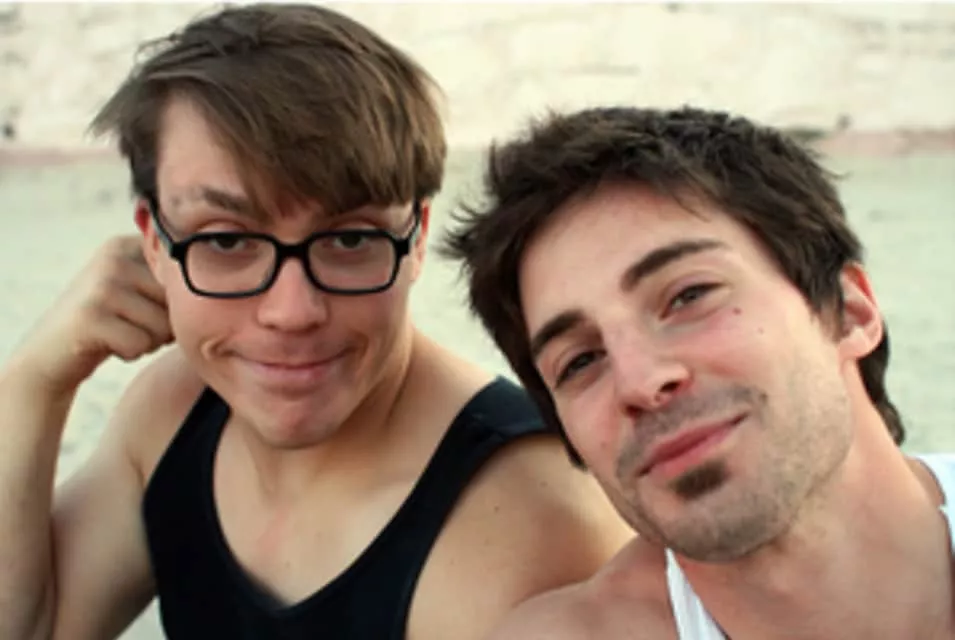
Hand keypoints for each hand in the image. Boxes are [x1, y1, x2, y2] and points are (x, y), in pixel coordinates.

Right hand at [12, 235, 172, 392]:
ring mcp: (101, 284)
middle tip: (130, 323)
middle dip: (163, 324)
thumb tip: (219, 286)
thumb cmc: (113, 324)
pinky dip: (130, 352)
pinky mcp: (91, 316)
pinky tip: (108, 344)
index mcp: (129, 245)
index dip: (178, 302)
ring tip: (119, 332)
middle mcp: (114, 257)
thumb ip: (172, 278)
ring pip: (162, 326)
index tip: (147, 304)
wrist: (51, 352)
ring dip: (148, 341)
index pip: (184, 274)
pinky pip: (140, 344)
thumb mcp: (139, 289)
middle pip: (177, 302)